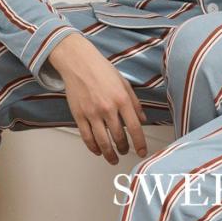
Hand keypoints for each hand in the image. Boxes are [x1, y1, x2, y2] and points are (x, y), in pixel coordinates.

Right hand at [46, 34, 147, 164]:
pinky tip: (98, 151)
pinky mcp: (78, 115)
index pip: (134, 128)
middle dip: (124, 148)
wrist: (79, 62)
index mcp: (122, 99)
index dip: (140, 143)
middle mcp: (108, 108)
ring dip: (109, 154)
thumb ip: (134, 103)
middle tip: (126, 151)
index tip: (142, 151)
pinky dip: (93, 148)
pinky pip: (86, 138)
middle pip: (118, 137)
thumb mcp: (124, 83)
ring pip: (102, 142)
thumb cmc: (102, 70)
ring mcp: (92, 113)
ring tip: (113, 158)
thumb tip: (143, 120)